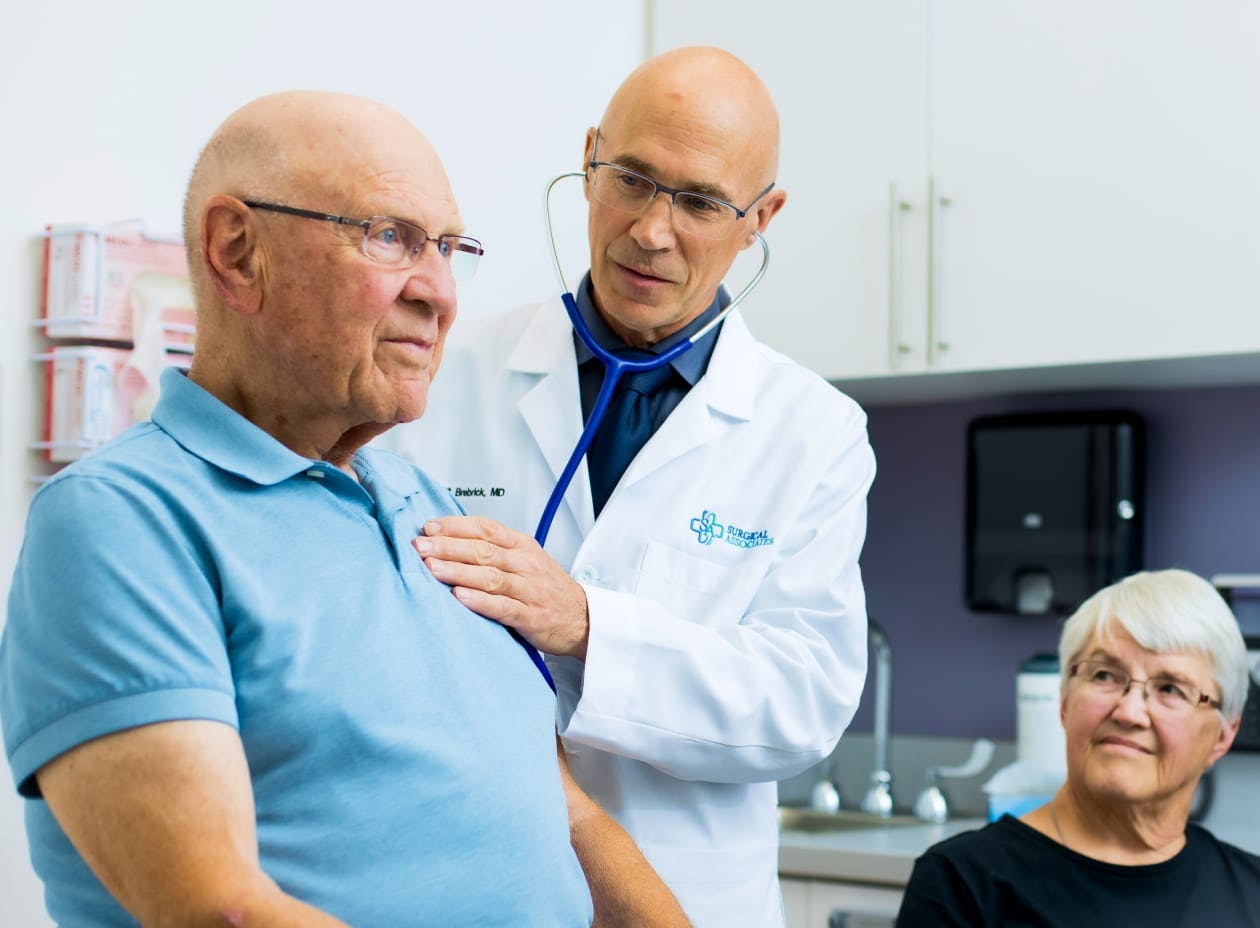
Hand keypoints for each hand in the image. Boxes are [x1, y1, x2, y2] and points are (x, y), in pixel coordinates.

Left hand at [413, 515, 590, 658]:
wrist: (583, 619)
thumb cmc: (546, 589)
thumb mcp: (525, 559)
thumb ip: (493, 549)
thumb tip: (447, 540)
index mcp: (522, 546)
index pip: (486, 528)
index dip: (456, 525)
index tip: (429, 526)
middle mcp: (525, 564)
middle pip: (483, 550)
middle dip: (448, 546)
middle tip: (420, 546)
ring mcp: (529, 590)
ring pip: (490, 576)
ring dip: (458, 571)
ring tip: (432, 568)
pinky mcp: (531, 617)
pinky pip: (503, 607)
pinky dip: (480, 602)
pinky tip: (458, 597)